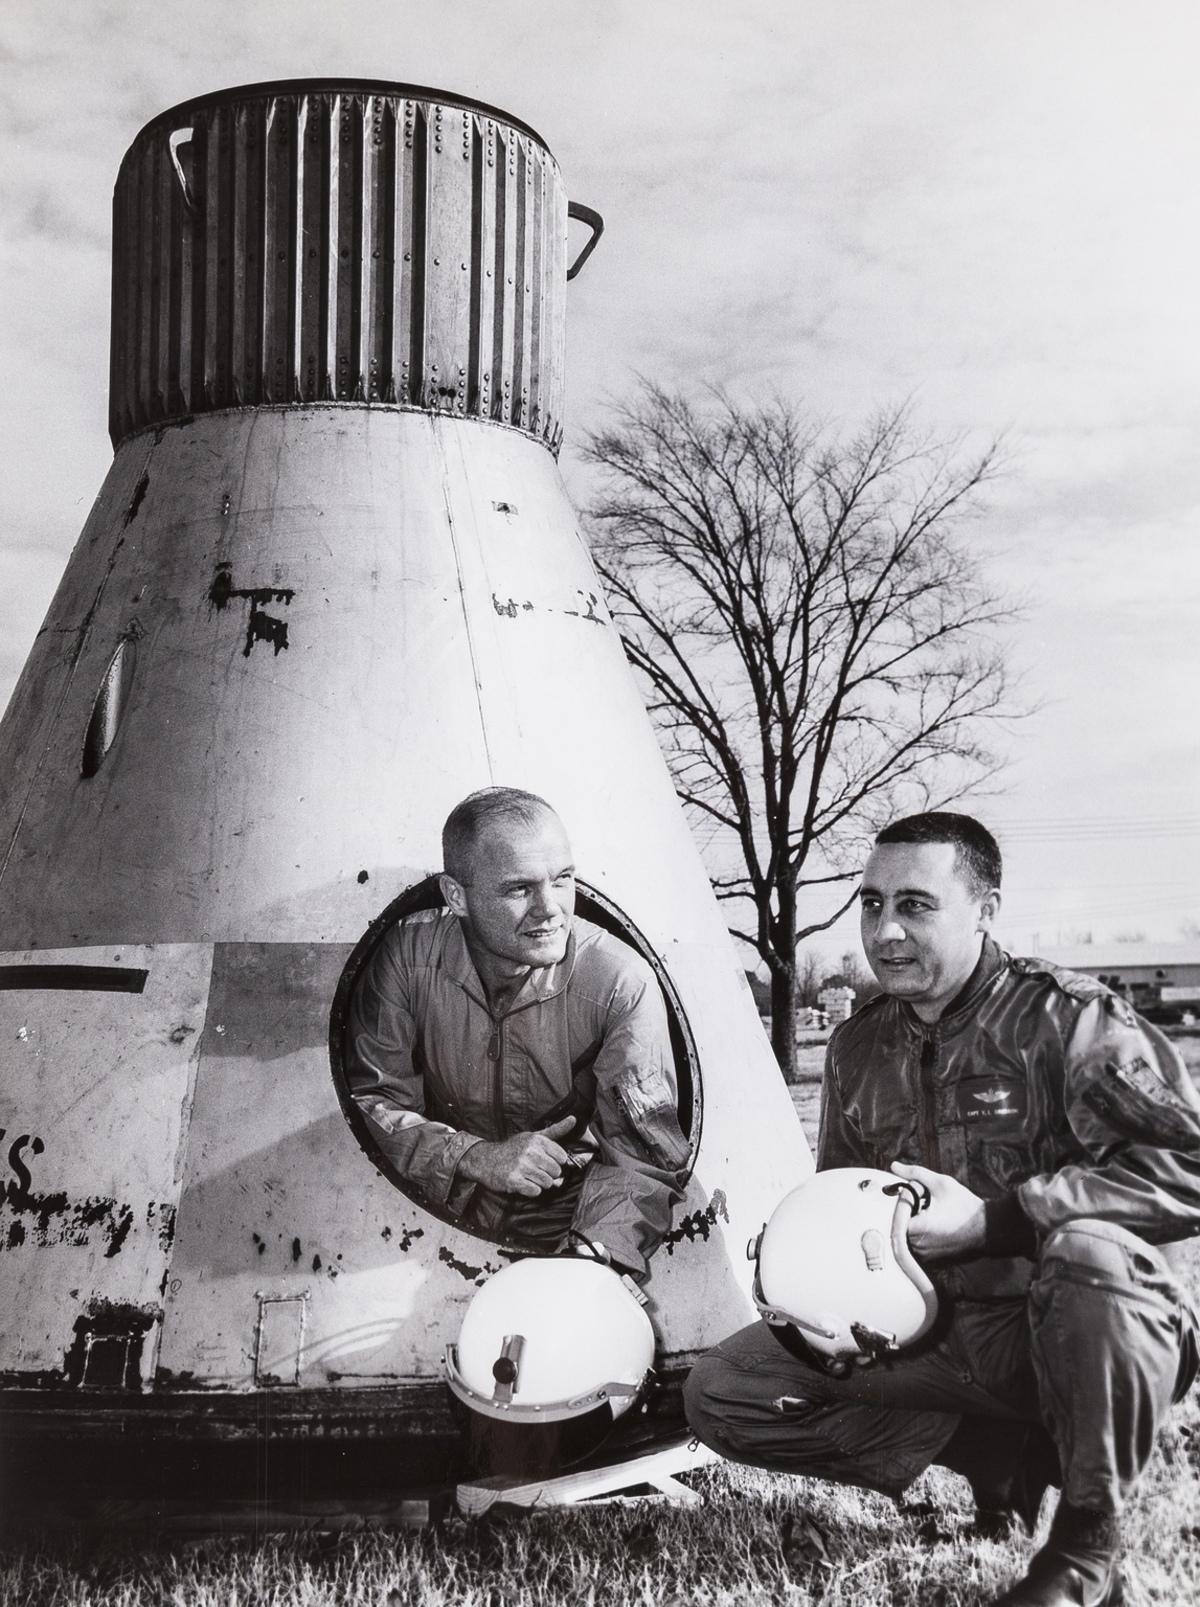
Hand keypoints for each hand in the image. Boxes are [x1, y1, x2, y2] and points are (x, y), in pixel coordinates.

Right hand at [457, 1117, 575, 1197]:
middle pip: (556, 1171)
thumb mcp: (533, 1136)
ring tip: (529, 1176)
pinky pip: (535, 1191)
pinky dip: (531, 1190)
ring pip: (547, 1183)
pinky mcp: (514, 1180)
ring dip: (540, 1183)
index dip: (556, 1162)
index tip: (545, 1161)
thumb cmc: (513, 1149)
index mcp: (537, 1140)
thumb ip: (556, 1130)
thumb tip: (574, 1119)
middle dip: (548, 1174)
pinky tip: (524, 1183)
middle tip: (535, 1170)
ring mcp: (521, 1166)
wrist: (486, 1160)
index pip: (562, 1157)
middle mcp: (530, 1151)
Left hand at [890, 1161, 985, 1259]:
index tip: (920, 1192)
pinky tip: (938, 1225)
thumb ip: (914, 1174)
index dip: (906, 1197)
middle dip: (910, 1209)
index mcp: (915, 1230)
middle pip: (900, 1223)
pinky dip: (924, 1233)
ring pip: (909, 1234)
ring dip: (915, 1221)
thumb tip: (894, 1166)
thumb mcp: (940, 1184)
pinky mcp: (933, 1262)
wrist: (990, 1230)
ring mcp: (924, 1257)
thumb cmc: (966, 1206)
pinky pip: (919, 1244)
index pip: (897, 1210)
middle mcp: (916, 1248)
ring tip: (933, 1213)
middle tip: (926, 1201)